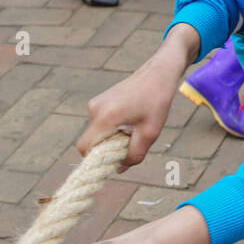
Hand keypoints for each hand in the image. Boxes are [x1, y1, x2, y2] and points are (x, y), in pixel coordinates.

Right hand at [77, 26, 195, 169]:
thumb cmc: (156, 102)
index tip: (113, 161)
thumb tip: (119, 169)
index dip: (95, 160)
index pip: (85, 148)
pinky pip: (102, 123)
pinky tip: (132, 119)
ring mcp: (96, 103)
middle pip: (93, 141)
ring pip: (98, 132)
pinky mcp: (101, 101)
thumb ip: (134, 155)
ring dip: (113, 137)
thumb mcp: (150, 133)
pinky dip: (114, 128)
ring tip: (135, 127)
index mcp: (104, 117)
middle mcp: (94, 109)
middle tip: (132, 142)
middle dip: (109, 148)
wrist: (159, 73)